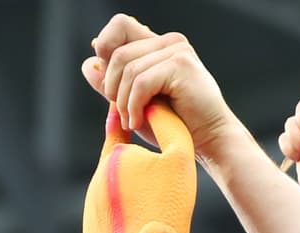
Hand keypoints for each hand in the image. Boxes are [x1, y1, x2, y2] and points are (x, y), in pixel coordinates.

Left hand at [81, 14, 244, 166]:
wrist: (209, 140)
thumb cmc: (176, 125)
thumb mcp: (135, 103)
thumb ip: (114, 83)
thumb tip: (90, 63)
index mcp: (160, 45)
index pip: (120, 25)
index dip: (106, 48)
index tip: (111, 85)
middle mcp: (170, 42)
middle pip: (117, 51)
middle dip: (112, 87)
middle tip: (123, 115)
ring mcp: (177, 50)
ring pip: (127, 68)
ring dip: (123, 102)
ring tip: (132, 122)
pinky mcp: (181, 65)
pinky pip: (140, 82)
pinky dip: (134, 106)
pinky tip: (138, 122)